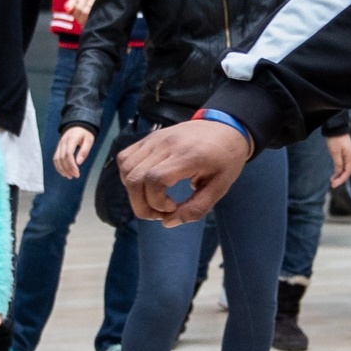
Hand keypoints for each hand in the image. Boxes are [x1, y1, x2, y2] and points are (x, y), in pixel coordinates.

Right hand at [54, 126, 94, 177]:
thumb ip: (84, 151)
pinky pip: (55, 158)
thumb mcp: (89, 140)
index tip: (76, 173)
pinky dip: (58, 166)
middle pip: (62, 158)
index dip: (71, 165)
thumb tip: (79, 162)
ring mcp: (59, 145)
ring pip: (57, 159)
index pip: (68, 154)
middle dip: (67, 169)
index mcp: (71, 139)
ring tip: (69, 176)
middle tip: (74, 176)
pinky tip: (63, 172)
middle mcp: (63, 143)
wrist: (78, 124)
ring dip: (62, 169)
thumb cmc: (85, 132)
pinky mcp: (58, 148)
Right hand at [119, 119, 250, 224]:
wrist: (225, 127)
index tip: (172, 207)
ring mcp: (154, 139)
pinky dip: (129, 176)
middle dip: (142, 205)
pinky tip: (147, 184)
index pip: (155, 179)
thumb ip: (196, 208)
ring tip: (154, 199)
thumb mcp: (220, 187)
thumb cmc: (226, 159)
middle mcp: (166, 144)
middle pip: (135, 177)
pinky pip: (125, 158)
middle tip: (160, 212)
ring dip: (134, 192)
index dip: (157, 201)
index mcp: (188, 155)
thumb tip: (168, 223)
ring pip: (126, 169)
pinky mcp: (149, 138)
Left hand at [325, 133, 350, 186]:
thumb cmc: (335, 139)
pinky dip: (339, 169)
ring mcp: (349, 154)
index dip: (341, 179)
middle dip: (341, 178)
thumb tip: (339, 173)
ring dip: (339, 174)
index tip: (334, 184)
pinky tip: (335, 173)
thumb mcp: (335, 152)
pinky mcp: (345, 152)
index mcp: (350, 156)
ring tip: (332, 179)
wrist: (335, 127)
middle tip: (333, 184)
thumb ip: (338, 163)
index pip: (348, 171)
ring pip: (346, 168)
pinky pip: (344, 163)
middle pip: (348, 171)